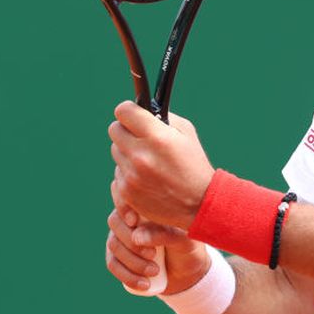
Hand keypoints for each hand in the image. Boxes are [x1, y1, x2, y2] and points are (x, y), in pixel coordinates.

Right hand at [105, 201, 211, 294]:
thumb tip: (136, 237)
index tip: (134, 222)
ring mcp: (120, 238)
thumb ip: (165, 234)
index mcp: (145, 206)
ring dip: (132, 262)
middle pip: (115, 223)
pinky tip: (143, 284)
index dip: (124, 209)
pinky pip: (112, 264)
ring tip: (155, 272)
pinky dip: (126, 276)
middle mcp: (129, 219)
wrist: (187, 272)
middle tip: (153, 255)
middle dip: (131, 242)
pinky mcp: (118, 257)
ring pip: (113, 245)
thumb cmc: (188, 248)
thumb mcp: (184, 240)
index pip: (126, 199)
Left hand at [108, 103, 214, 229]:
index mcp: (157, 137)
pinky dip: (129, 173)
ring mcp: (131, 175)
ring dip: (127, 152)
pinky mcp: (126, 192)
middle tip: (139, 137)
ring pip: (115, 152)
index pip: (124, 112)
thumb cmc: (194, 165)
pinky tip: (146, 178)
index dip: (128, 111)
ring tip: (148, 161)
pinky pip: (118, 173)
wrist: (199, 203)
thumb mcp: (187, 133)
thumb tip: (144, 110)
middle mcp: (141, 155)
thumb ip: (164, 118)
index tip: (132, 114)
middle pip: (114, 130)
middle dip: (126, 130)